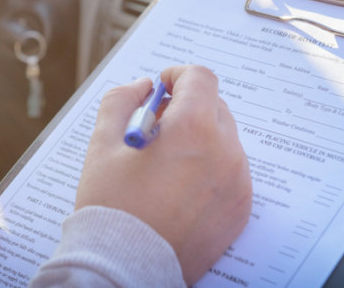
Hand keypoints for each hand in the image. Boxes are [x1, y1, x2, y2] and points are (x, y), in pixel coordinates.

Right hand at [76, 65, 251, 284]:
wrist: (126, 267)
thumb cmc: (112, 205)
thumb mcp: (103, 143)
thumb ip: (121, 100)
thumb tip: (143, 87)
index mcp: (194, 128)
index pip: (200, 78)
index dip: (178, 76)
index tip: (162, 86)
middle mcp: (225, 150)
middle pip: (214, 106)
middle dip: (187, 107)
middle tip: (157, 127)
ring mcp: (238, 181)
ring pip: (223, 139)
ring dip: (199, 138)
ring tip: (166, 163)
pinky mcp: (240, 208)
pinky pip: (230, 171)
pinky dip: (210, 167)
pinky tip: (179, 187)